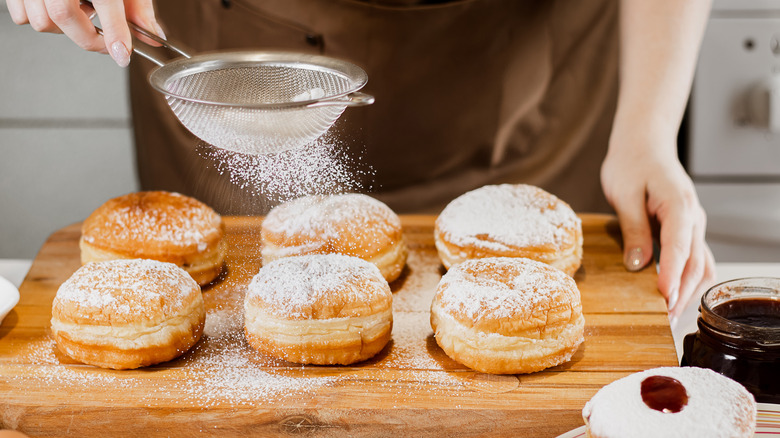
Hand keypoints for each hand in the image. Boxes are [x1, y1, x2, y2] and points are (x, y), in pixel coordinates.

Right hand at [5, 0, 162, 66]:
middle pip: (63, 17)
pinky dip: (41, 19)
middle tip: (107, 42)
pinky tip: (59, 6)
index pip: (105, 0)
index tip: (122, 54)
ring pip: (40, 21)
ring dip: (64, 29)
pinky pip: (22, 16)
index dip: (114, 33)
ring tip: (80, 13)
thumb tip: (153, 35)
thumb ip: (137, 6)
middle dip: (88, 38)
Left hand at [601, 134, 715, 321]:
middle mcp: (693, 216)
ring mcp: (694, 223)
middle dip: (681, 291)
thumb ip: (634, 229)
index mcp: (679, 205)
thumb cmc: (631, 163)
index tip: (664, 297)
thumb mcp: (624, 194)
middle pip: (695, 261)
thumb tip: (638, 265)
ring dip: (687, 290)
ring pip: (700, 264)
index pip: (680, 246)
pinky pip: (695, 258)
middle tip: (662, 317)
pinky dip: (688, 279)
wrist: (643, 144)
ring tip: (667, 314)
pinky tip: (673, 294)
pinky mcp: (687, 229)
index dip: (672, 274)